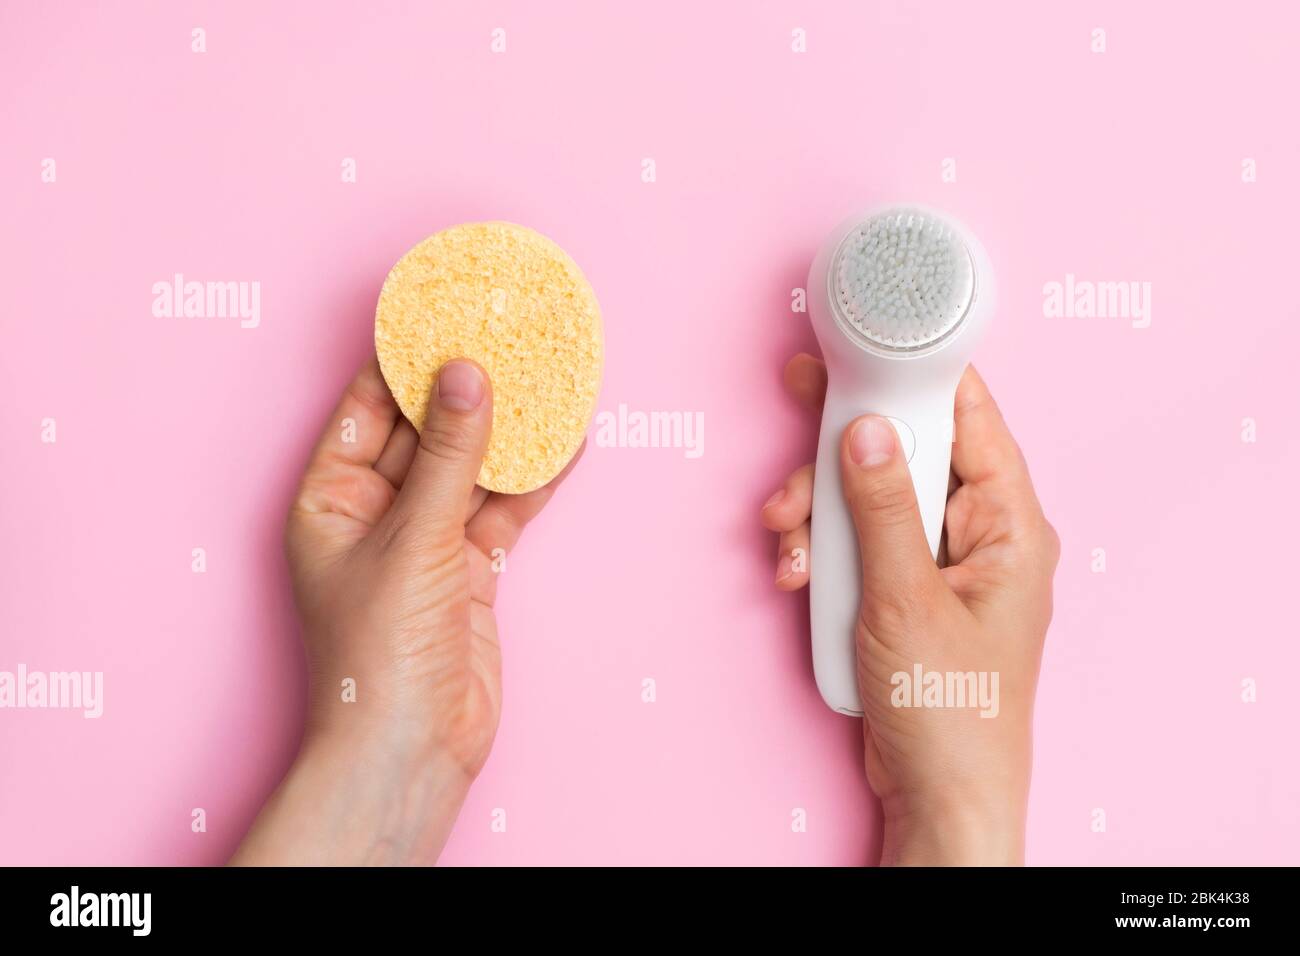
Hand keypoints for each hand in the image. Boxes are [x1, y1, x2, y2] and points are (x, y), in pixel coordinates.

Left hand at [233, 357, 579, 864]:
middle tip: (511, 332)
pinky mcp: (469, 569)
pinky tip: (566, 442)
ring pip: (472, 467)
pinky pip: (503, 509)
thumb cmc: (379, 653)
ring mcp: (425, 540)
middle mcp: (374, 512)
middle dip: (468, 387)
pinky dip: (533, 480)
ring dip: (510, 430)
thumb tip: (470, 374)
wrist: (413, 748)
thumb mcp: (415, 538)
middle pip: (427, 430)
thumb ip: (450, 455)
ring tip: (551, 374)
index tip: (448, 310)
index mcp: (330, 497)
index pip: (368, 405)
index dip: (407, 357)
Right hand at [763, 355, 1057, 864]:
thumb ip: (883, 508)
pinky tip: (798, 573)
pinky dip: (821, 549)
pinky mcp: (902, 586)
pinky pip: (858, 540)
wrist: (937, 794)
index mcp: (1009, 524)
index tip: (863, 351)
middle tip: (796, 447)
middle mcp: (977, 532)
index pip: (971, 418)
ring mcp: (937, 560)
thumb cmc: (950, 709)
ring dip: (818, 512)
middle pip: (907, 453)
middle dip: (839, 460)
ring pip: (869, 496)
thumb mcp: (905, 600)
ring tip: (789, 545)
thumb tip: (868, 427)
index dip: (916, 377)